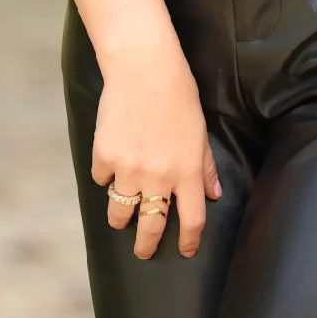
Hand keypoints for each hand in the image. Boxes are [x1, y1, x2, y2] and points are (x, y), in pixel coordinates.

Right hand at [92, 46, 222, 260]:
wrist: (142, 66)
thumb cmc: (178, 92)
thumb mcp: (200, 128)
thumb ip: (205, 165)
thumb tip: (214, 193)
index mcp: (187, 170)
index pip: (191, 219)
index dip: (188, 241)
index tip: (185, 251)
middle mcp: (158, 176)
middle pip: (150, 227)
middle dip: (146, 245)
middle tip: (143, 251)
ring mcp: (128, 169)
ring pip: (119, 212)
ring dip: (121, 216)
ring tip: (122, 215)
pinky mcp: (104, 156)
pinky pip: (102, 179)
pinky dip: (106, 176)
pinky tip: (111, 163)